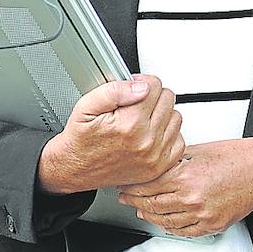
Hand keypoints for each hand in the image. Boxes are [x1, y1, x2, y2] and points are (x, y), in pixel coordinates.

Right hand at [37, 74, 184, 193]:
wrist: (73, 168)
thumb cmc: (80, 139)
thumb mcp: (86, 106)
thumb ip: (114, 91)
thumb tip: (142, 86)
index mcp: (129, 124)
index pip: (155, 86)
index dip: (141, 82)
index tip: (132, 89)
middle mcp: (146, 141)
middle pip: (167, 99)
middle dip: (152, 97)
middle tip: (135, 104)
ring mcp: (155, 155)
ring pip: (176, 117)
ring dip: (162, 114)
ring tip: (142, 119)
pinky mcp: (159, 167)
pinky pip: (179, 140)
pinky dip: (168, 134)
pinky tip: (152, 133)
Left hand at [117, 137, 252, 237]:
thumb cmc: (237, 157)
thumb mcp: (199, 151)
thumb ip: (174, 160)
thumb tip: (153, 165)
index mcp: (186, 176)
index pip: (147, 184)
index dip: (132, 185)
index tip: (124, 183)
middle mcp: (192, 197)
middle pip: (151, 204)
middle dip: (134, 200)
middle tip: (125, 197)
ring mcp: (202, 214)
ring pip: (164, 220)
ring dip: (149, 215)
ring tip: (141, 209)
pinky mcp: (212, 225)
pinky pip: (183, 231)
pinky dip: (169, 226)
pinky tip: (163, 220)